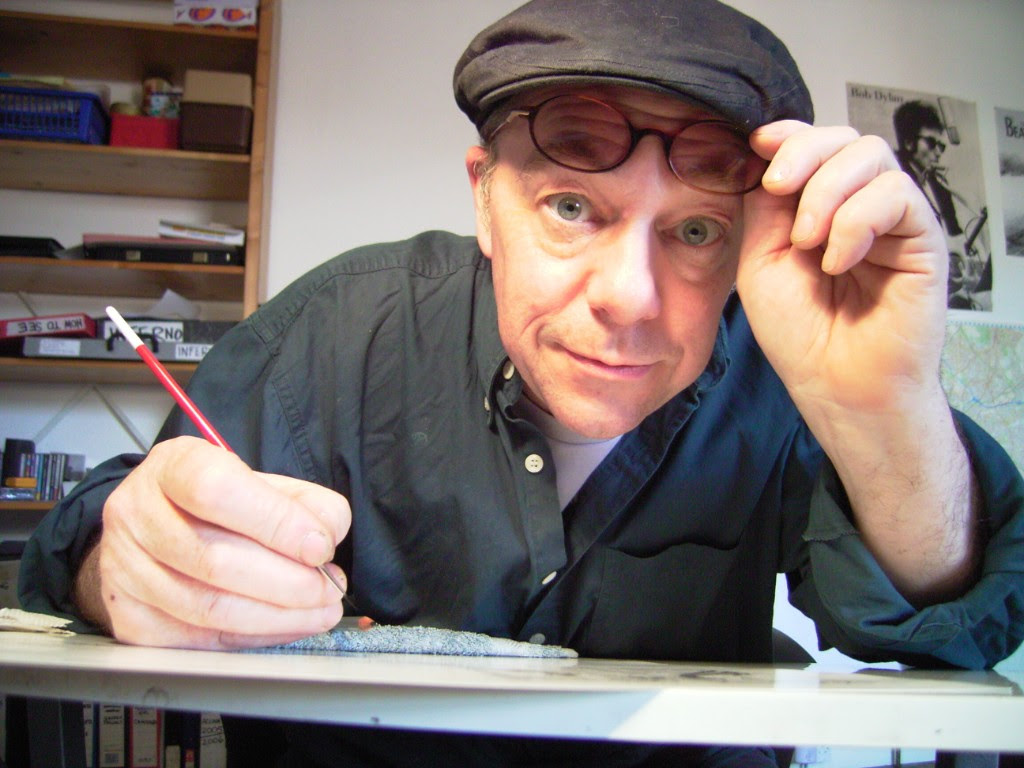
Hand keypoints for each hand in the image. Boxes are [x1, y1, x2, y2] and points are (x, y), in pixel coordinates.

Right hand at [76, 436, 348, 648]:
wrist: (152, 530)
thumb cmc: (216, 503)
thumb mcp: (262, 482)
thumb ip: (304, 501)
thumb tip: (328, 533)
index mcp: (172, 466)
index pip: (217, 491)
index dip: (276, 522)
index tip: (320, 545)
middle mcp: (136, 514)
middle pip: (214, 558)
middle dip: (287, 581)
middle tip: (329, 586)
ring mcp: (124, 570)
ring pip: (208, 607)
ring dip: (278, 616)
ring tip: (320, 609)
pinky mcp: (131, 619)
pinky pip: (201, 639)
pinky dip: (256, 637)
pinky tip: (288, 624)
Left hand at [737, 120, 948, 426]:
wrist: (836, 384)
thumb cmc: (799, 333)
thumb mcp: (760, 262)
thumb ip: (764, 208)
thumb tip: (763, 154)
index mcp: (817, 207)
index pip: (811, 145)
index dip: (787, 134)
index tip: (758, 144)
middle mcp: (857, 205)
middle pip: (842, 138)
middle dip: (803, 153)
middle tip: (778, 189)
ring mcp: (891, 219)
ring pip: (870, 155)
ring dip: (826, 192)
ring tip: (807, 243)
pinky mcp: (922, 236)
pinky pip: (895, 194)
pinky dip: (856, 222)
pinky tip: (838, 262)